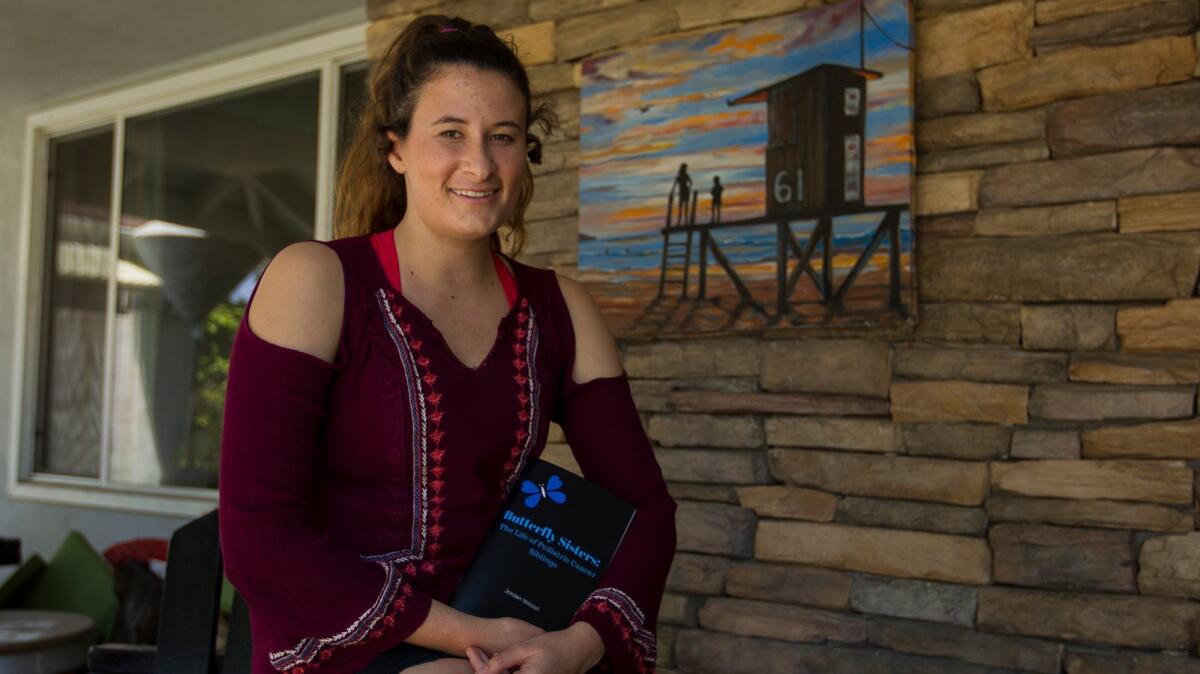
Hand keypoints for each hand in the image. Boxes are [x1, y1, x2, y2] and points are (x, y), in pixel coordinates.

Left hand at [468, 622, 603, 673]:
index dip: (480, 668)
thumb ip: (503, 660)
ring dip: (493, 670)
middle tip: (472, 651)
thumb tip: (483, 670)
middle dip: (483, 669)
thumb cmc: (554, 646)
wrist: (577, 650)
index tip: (471, 653)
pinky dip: (504, 670)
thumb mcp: (525, 648)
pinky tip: (496, 661)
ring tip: (478, 653)